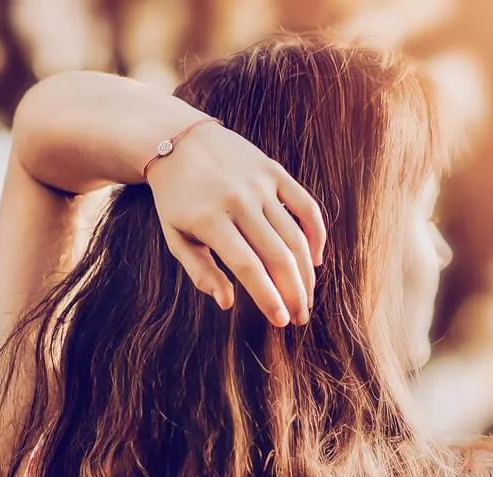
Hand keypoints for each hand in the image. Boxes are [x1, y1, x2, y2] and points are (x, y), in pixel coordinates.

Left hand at [145, 119, 326, 326]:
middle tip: (300, 318)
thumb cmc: (176, 199)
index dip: (268, 297)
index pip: (247, 266)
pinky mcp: (274, 171)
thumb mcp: (176, 237)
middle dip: (294, 293)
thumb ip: (200, 271)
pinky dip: (316, 234)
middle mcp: (239, 200)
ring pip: (295, 236)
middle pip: (277, 255)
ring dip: (306, 273)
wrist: (179, 140)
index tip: (281, 321)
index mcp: (210, 219)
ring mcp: (260, 184)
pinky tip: (315, 261)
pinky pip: (306, 206)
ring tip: (307, 298)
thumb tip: (228, 303)